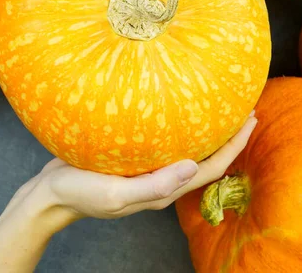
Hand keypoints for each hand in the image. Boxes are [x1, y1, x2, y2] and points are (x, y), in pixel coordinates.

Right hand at [15, 113, 256, 225]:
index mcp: (164, 190)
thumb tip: (191, 168)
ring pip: (192, 150)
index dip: (235, 146)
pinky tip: (183, 110)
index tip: (251, 120)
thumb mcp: (115, 193)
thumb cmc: (80, 193)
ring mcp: (152, 170)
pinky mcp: (139, 159)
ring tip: (223, 108)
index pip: (212, 169)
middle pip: (208, 159)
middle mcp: (164, 180)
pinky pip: (171, 142)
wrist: (50, 193)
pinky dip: (186, 128)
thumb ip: (154, 185)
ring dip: (211, 131)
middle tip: (246, 109)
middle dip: (230, 137)